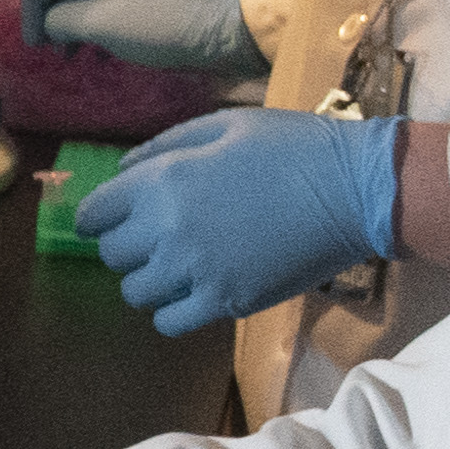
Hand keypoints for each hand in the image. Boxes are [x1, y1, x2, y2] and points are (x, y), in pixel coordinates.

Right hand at [20, 0, 267, 76]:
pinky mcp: (154, 1)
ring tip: (72, 57)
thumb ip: (62, 19)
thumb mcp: (100, 23)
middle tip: (50, 51)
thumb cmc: (159, 25)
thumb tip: (52, 22)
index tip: (36, 44)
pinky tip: (101, 52)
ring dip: (73, 25)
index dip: (31, 7)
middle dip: (50, 16)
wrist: (225, 30)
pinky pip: (111, 9)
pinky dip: (97, 28)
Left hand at [77, 108, 401, 335]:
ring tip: (179, 267)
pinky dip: (173, 311)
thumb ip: (165, 147)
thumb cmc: (292, 147)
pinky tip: (196, 292)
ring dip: (150, 280)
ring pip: (137, 293)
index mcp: (164, 181)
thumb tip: (123, 173)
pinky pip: (170, 322)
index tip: (115, 219)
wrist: (355, 190)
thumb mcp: (225, 126)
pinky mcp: (227, 301)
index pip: (95, 214)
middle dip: (128, 246)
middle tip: (157, 238)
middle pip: (113, 256)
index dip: (100, 217)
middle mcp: (170, 230)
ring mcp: (198, 271)